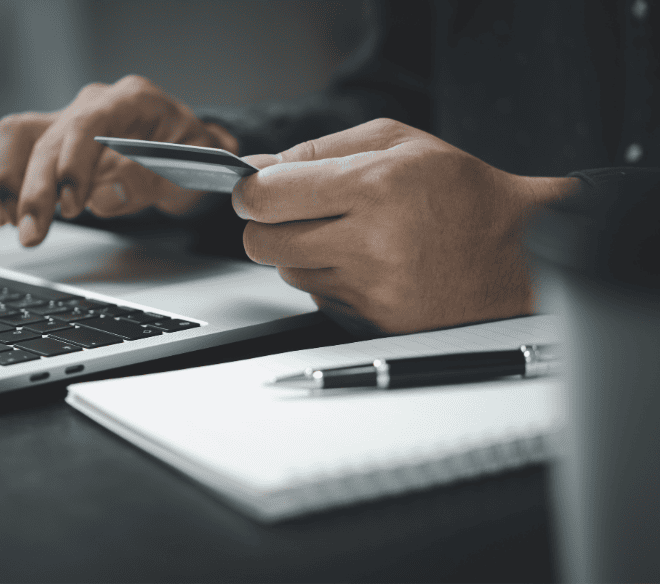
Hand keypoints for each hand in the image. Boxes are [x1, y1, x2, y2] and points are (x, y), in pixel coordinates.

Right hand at [0, 75, 238, 245]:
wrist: (189, 153)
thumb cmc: (194, 158)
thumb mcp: (191, 171)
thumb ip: (151, 180)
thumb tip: (103, 198)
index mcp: (134, 100)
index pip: (90, 124)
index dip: (75, 164)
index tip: (73, 204)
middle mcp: (95, 102)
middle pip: (50, 137)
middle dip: (37, 190)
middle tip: (33, 233)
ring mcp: (71, 118)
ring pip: (21, 136)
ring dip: (9, 181)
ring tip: (11, 222)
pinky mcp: (54, 140)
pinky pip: (16, 149)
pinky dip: (4, 180)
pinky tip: (4, 213)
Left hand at [232, 118, 577, 335]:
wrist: (516, 256)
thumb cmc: (462, 193)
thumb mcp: (399, 142)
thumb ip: (321, 149)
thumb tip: (258, 167)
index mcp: (375, 186)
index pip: (269, 196)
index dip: (248, 192)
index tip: (250, 190)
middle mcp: (371, 241)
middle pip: (264, 242)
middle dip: (265, 225)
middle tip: (290, 212)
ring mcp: (372, 287)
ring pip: (288, 271)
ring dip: (300, 252)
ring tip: (344, 234)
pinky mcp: (375, 319)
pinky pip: (318, 296)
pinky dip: (327, 277)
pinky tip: (363, 262)